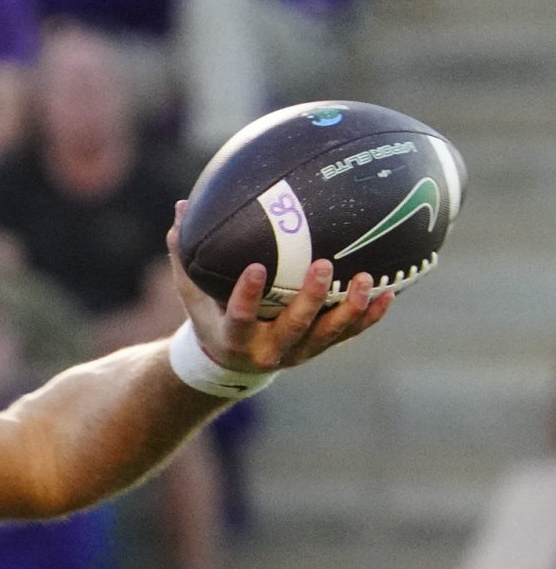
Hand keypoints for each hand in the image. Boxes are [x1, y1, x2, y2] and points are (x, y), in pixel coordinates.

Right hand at [168, 200, 394, 373]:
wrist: (232, 362)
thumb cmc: (211, 317)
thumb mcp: (193, 294)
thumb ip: (186, 256)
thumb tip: (180, 206)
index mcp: (234, 337)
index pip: (238, 317)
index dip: (247, 296)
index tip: (256, 268)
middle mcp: (268, 349)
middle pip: (293, 326)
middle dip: (309, 298)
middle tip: (322, 263)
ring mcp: (298, 352)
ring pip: (327, 334)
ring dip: (348, 309)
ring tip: (363, 280)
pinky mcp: (319, 348)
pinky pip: (349, 334)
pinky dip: (369, 317)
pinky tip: (388, 294)